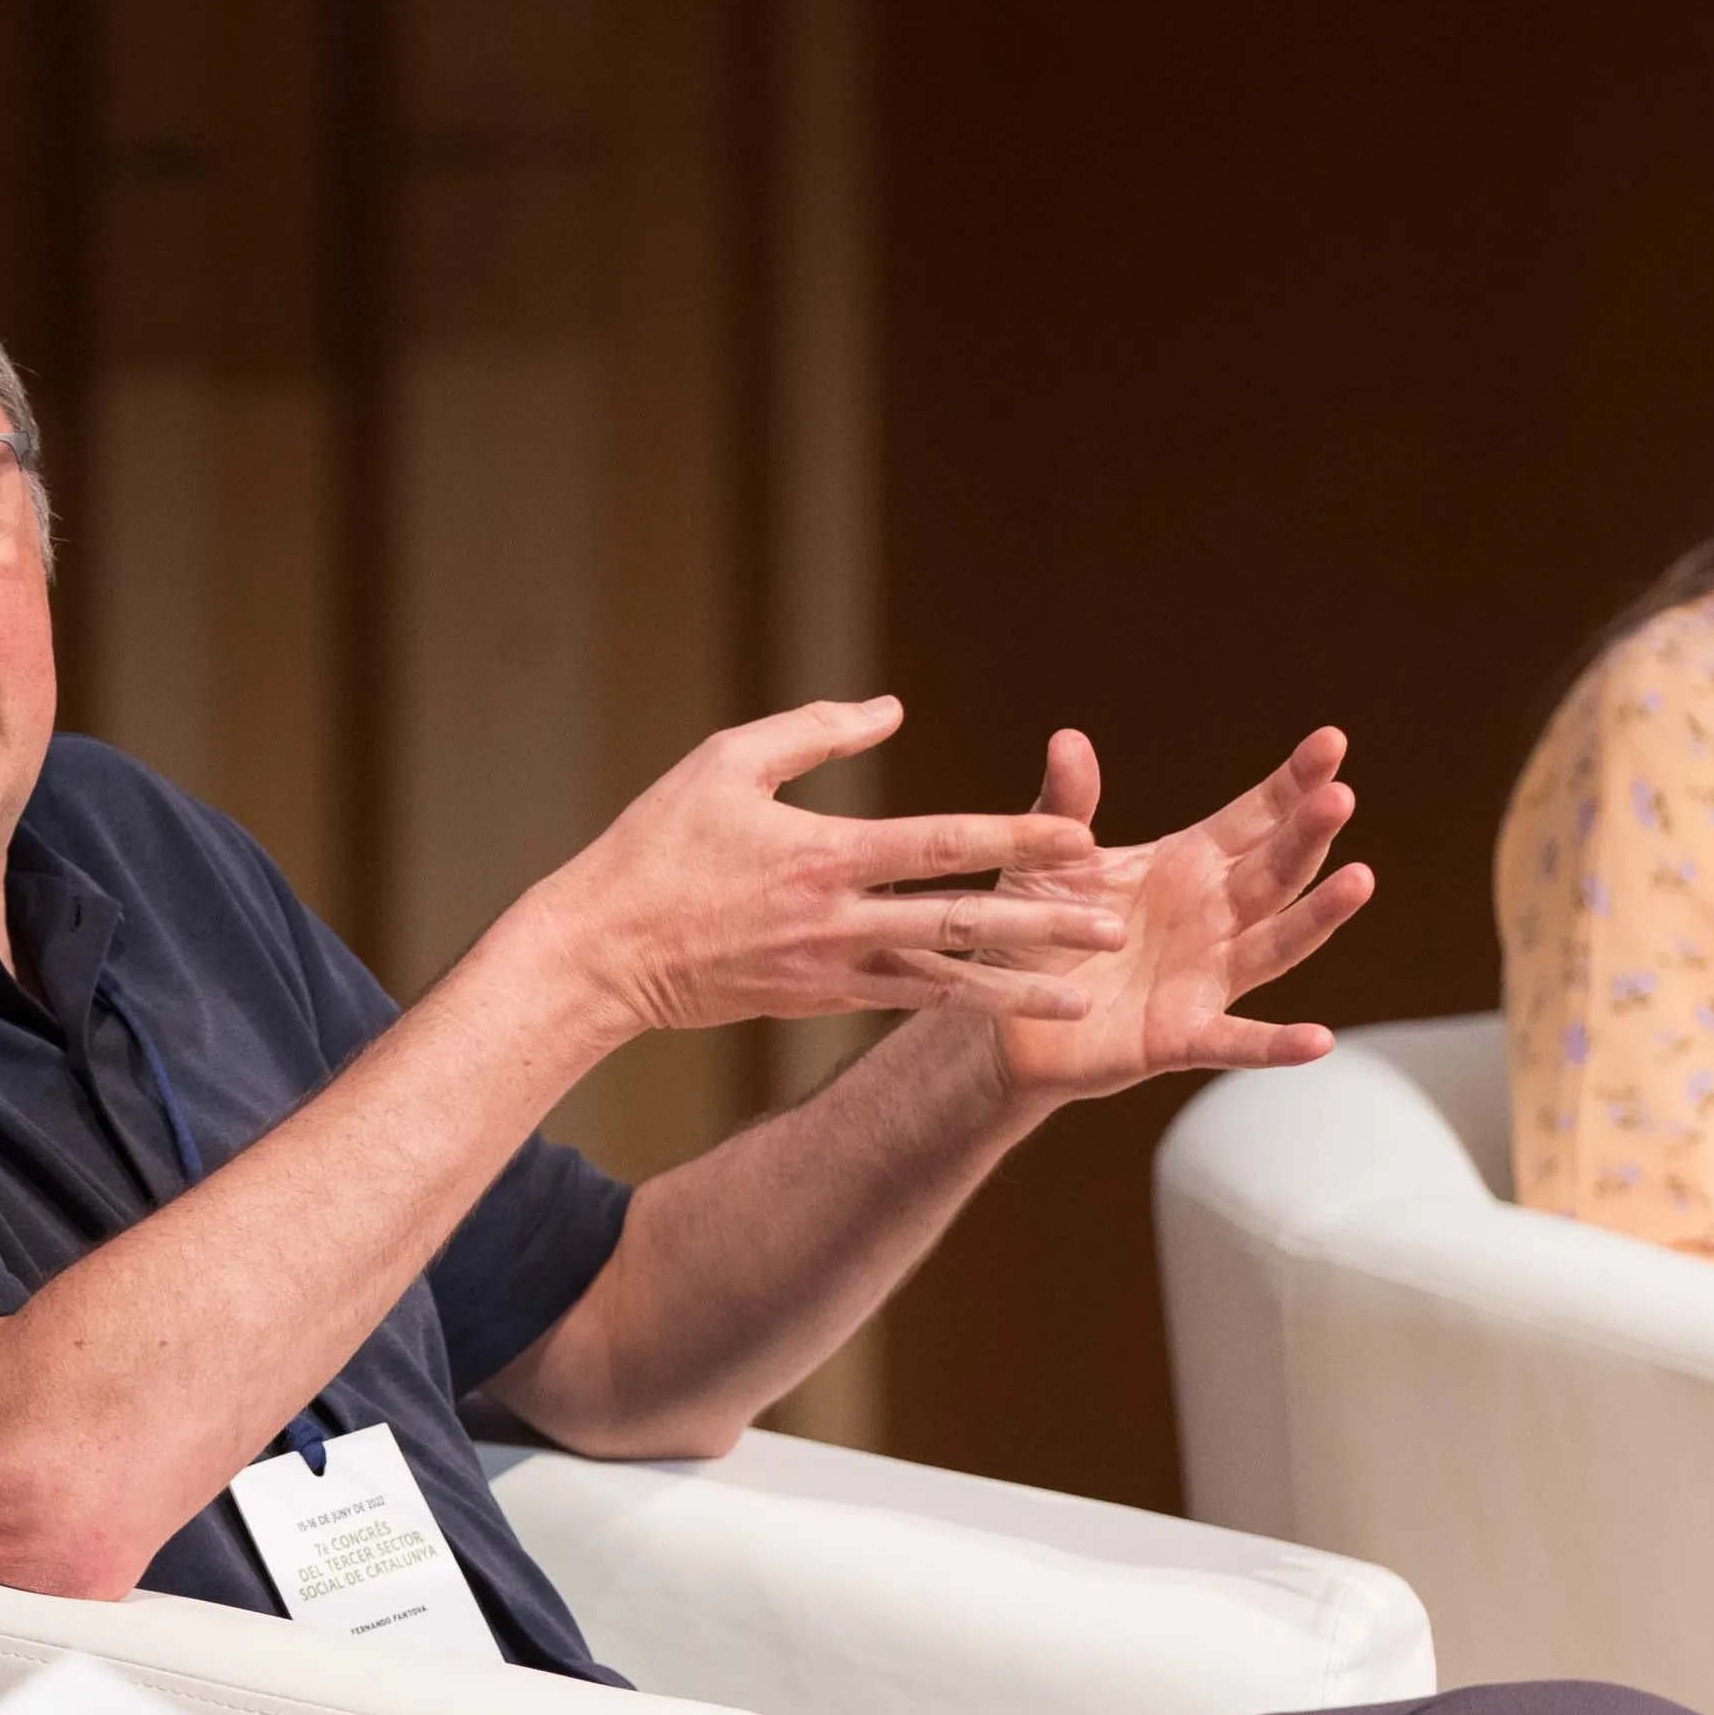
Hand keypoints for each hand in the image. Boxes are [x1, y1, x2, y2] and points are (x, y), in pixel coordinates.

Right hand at [517, 699, 1114, 1043]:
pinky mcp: (816, 1002)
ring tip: (1084, 999)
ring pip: (942, 982)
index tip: (1077, 837)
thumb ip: (814, 728)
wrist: (600, 956)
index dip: (1013, 842)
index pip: (939, 846)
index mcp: (822, 855)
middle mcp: (836, 921)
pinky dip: (958, 1004)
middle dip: (1041, 925)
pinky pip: (902, 1000)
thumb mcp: (724, 762)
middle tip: (1113, 927)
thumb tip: (892, 707)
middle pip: (959, 923)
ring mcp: (829, 971)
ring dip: (1016, 987)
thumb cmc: (655, 848)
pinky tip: (1006, 1007)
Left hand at [966, 727, 1377, 1107]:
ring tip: (1360, 880)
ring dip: (1318, 916)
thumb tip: (1068, 738)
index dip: (1292, 781)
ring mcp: (1206, 977)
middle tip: (1341, 796)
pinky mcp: (1181, 1036)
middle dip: (1308, 834)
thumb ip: (1065, 804)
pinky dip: (1276, 1046)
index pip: (1254, 816)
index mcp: (1189, 865)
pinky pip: (1236, 1042)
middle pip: (1274, 871)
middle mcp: (1213, 917)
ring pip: (1275, 944)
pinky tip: (1318, 1041)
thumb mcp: (1047, 861)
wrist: (1003, 1016)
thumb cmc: (1035, 932)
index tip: (1331, 741)